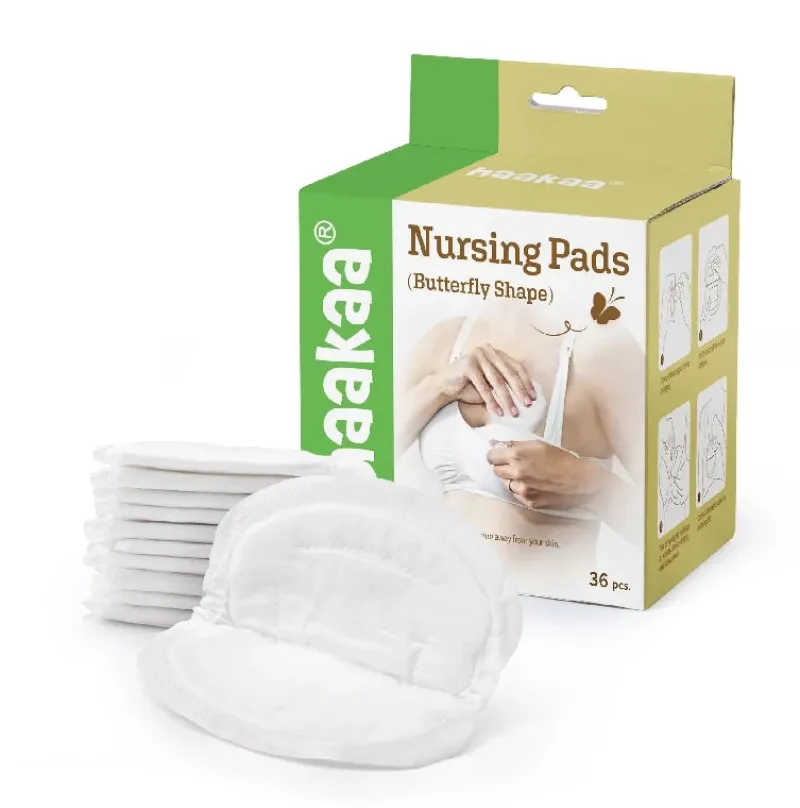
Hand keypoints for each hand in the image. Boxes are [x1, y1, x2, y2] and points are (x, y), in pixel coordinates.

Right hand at [438, 344, 535, 416]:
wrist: (444, 386)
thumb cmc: (468, 387)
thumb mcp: (491, 384)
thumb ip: (505, 385)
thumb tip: (526, 395)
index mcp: (496, 353)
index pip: (516, 366)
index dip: (526, 382)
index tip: (533, 396)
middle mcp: (488, 350)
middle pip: (509, 373)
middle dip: (519, 391)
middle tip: (527, 405)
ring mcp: (477, 355)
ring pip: (497, 381)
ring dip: (506, 399)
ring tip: (513, 412)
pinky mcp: (468, 364)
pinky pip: (483, 386)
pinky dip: (491, 401)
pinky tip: (498, 411)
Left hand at [487, 439, 603, 509]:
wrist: (580, 480)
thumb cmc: (561, 459)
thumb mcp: (538, 445)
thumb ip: (514, 444)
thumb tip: (494, 444)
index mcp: (517, 455)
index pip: (491, 456)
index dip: (495, 455)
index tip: (499, 455)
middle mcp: (516, 473)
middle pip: (496, 470)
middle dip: (502, 466)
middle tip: (514, 464)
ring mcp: (521, 489)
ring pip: (504, 483)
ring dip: (510, 479)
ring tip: (526, 475)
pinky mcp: (528, 501)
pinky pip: (515, 494)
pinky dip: (519, 489)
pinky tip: (532, 484)